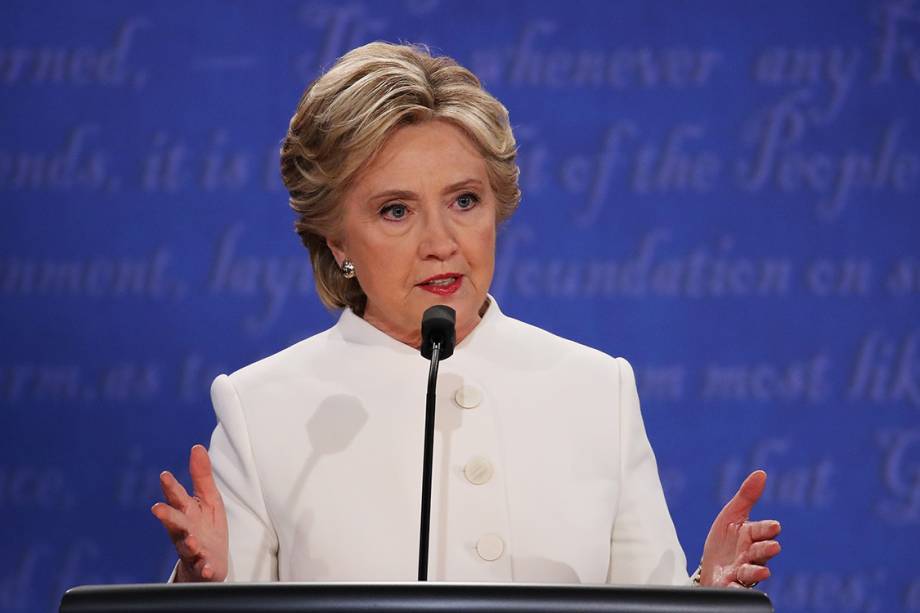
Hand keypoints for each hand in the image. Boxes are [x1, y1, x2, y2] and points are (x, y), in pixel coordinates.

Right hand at [151, 445, 228, 581]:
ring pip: (186, 547)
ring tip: (191, 541)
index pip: (177, 497)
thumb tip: (197, 447)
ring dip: (187, 543)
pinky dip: (205, 569)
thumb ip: (201, 476)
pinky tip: (208, 568)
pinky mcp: (204, 567)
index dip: (171, 487)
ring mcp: (192, 550)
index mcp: (187, 512)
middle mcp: (185, 531)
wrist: (209, 563)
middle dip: (167, 516)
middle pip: (175, 522)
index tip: (165, 476)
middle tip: (157, 509)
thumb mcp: (208, 499)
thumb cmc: (206, 527)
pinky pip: (203, 569)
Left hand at [700, 470, 780, 587]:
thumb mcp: (732, 515)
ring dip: (757, 571)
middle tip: (773, 547)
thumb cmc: (727, 540)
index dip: (767, 529)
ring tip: (761, 571)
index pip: (762, 531)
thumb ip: (747, 496)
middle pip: (761, 552)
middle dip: (766, 549)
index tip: (774, 526)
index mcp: (751, 536)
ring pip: (752, 573)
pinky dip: (737, 590)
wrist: (712, 567)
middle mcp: (750, 555)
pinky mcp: (731, 585)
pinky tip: (735, 587)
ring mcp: (742, 571)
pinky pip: (736, 590)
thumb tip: (761, 473)